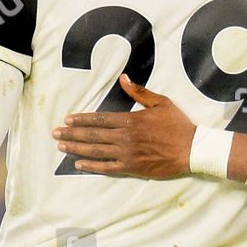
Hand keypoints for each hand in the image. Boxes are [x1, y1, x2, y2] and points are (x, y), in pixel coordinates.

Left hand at [53, 75, 196, 177]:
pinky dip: (91, 166)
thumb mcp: (161, 102)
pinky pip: (107, 167)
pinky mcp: (132, 168)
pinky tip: (79, 164)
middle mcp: (125, 137)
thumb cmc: (178, 125)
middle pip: (93, 134)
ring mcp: (127, 154)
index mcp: (130, 120)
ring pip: (96, 150)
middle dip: (72, 133)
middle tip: (55, 133)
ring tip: (61, 146)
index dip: (81, 119)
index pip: (100, 118)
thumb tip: (123, 78)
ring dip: (76, 148)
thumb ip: (139, 92)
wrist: (191, 149)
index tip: (68, 119)